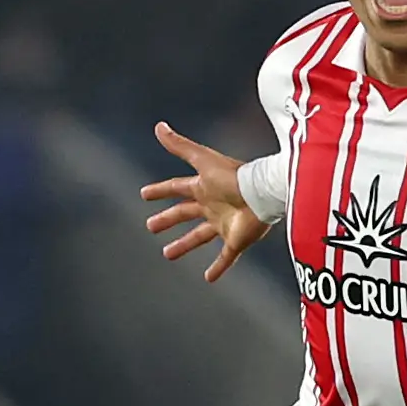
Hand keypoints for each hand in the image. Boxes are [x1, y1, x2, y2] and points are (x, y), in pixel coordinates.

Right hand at [138, 121, 273, 282]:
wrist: (262, 193)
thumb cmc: (233, 176)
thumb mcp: (202, 160)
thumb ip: (180, 146)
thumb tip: (159, 126)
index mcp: (204, 187)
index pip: (177, 188)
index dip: (161, 191)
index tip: (144, 194)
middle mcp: (213, 206)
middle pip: (185, 214)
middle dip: (168, 219)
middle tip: (150, 226)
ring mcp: (224, 224)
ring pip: (199, 237)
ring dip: (184, 245)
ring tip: (167, 254)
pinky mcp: (236, 240)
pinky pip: (226, 257)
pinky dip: (218, 268)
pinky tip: (208, 278)